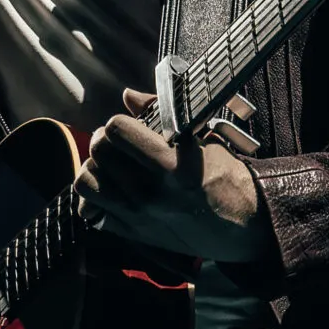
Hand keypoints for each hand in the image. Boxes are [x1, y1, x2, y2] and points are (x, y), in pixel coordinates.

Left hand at [75, 94, 271, 260]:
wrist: (241, 226)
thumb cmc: (225, 178)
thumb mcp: (203, 142)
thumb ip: (163, 116)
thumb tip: (128, 95)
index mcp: (170, 165)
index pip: (117, 130)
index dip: (120, 123)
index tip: (128, 126)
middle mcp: (150, 192)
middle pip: (99, 151)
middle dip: (105, 140)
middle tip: (116, 142)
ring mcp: (138, 215)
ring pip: (86, 181)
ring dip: (96, 167)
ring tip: (111, 165)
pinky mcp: (132, 232)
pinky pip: (90, 210)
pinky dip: (95, 197)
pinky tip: (110, 189)